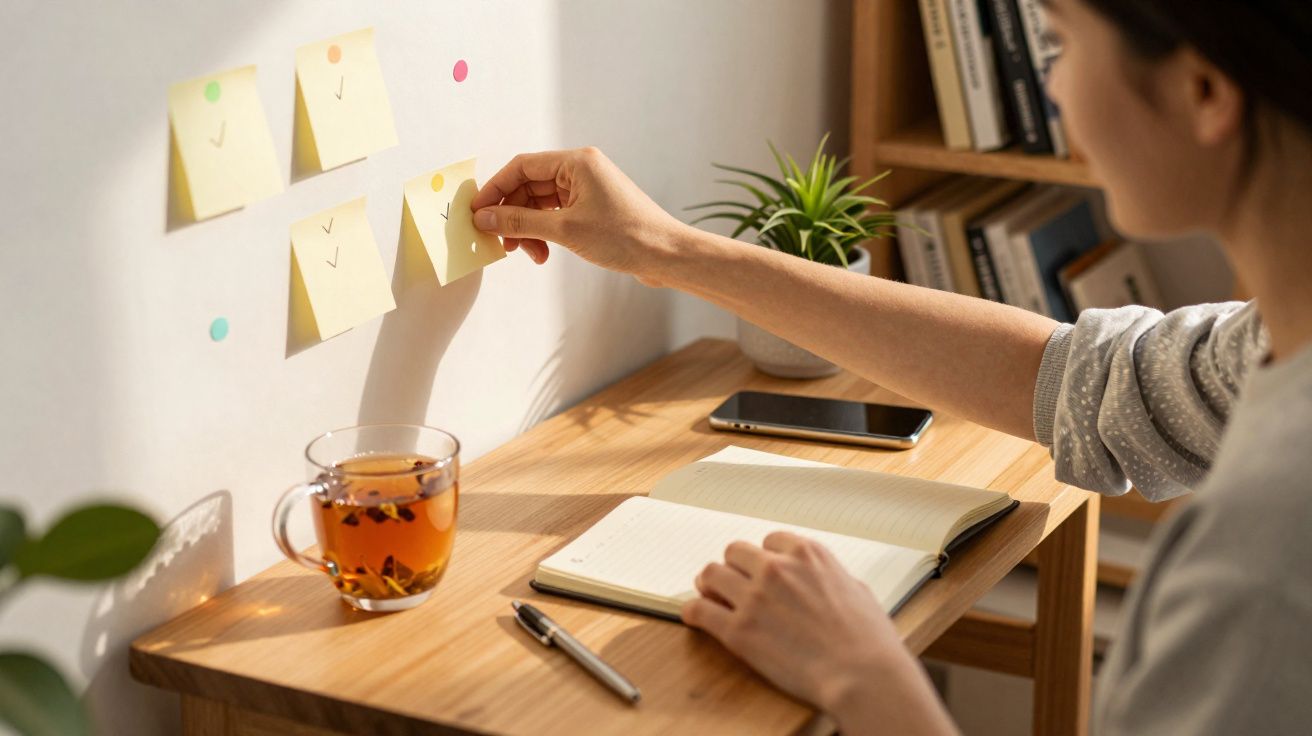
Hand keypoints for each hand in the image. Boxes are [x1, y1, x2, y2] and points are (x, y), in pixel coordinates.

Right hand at [470, 147, 686, 283]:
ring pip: (541, 204)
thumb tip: (486, 217)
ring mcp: (588, 189)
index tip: (478, 212)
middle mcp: (582, 170)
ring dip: (529, 229)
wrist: (666, 255)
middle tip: (502, 242)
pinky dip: (545, 233)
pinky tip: (544, 253)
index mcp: (577, 162)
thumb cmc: (625, 236)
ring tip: (529, 254)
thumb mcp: (565, 230)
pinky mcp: (593, 209)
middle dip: (513, 215)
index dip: (496, 189)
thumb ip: (520, 221)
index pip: (522, 167)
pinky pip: (557, 215)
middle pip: (529, 186)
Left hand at [683, 532, 955, 733]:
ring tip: (710, 595)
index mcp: (807, 554)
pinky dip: (694, 612)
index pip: (770, 540)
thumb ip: (833, 578)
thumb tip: (827, 582)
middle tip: (732, 581)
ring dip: (709, 584)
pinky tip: (695, 617)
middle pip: (735, 552)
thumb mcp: (858, 591)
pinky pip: (699, 610)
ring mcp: (754, 597)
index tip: (762, 569)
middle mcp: (776, 568)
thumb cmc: (869, 640)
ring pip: (712, 573)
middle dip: (734, 567)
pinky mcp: (738, 630)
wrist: (862, 674)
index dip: (764, 556)